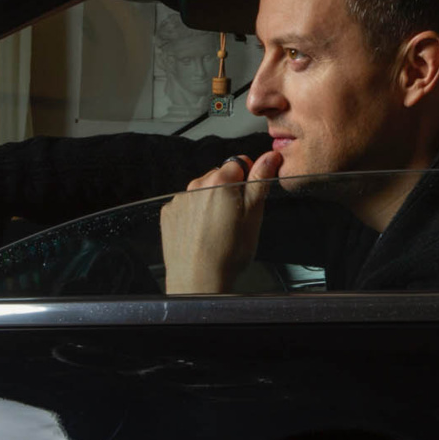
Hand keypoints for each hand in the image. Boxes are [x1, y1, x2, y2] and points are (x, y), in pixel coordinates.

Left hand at [160, 150, 281, 293]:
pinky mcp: (169, 214)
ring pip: (202, 191)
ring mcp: (180, 199)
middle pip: (219, 176)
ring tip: (217, 230)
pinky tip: (201, 234)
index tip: (249, 198)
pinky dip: (195, 215)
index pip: (239, 162)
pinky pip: (187, 206)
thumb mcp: (254, 216)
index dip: (248, 179)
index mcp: (220, 182)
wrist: (198, 282)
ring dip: (211, 203)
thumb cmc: (228, 254)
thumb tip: (269, 157)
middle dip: (229, 191)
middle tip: (235, 219)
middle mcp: (196, 185)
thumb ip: (260, 181)